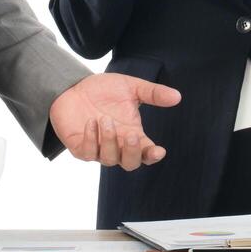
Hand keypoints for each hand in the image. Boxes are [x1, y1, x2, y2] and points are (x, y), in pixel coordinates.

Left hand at [49, 73, 182, 170]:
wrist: (73, 87)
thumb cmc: (103, 90)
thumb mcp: (131, 87)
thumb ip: (153, 93)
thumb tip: (177, 96)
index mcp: (132, 134)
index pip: (146, 152)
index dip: (153, 155)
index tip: (159, 151)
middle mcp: (117, 145)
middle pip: (130, 164)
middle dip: (132, 153)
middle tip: (131, 135)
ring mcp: (98, 148)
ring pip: (109, 159)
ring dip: (110, 141)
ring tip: (105, 120)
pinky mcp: (80, 148)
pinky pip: (88, 153)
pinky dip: (91, 139)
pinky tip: (91, 122)